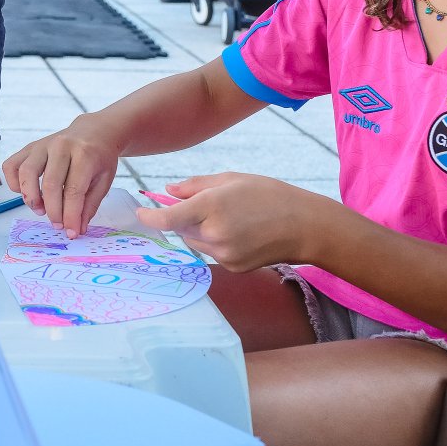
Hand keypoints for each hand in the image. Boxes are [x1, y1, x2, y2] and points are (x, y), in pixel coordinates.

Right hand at [1, 119, 121, 236]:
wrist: (93, 131)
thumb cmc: (99, 157)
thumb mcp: (104, 180)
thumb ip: (89, 205)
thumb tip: (76, 229)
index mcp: (84, 154)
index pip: (74, 190)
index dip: (71, 215)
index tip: (71, 232)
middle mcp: (61, 146)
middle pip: (50, 184)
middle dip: (53, 211)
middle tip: (58, 225)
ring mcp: (42, 145)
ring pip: (26, 173)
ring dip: (30, 197)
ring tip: (40, 210)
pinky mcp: (29, 147)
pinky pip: (12, 165)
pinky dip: (14, 182)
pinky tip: (25, 192)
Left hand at [133, 173, 332, 270]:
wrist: (306, 226)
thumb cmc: (270, 195)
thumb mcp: (231, 179)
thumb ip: (195, 185)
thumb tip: (168, 191)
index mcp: (211, 206)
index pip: (167, 218)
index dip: (150, 217)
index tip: (140, 213)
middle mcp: (214, 233)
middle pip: (181, 229)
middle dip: (184, 218)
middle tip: (204, 206)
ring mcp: (223, 253)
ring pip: (195, 242)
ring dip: (199, 231)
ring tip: (229, 218)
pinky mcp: (233, 267)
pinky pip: (212, 253)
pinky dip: (215, 242)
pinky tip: (239, 232)